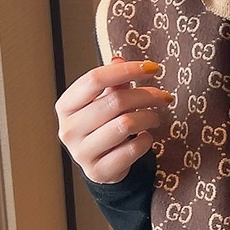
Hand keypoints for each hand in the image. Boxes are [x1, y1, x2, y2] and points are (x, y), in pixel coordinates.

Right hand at [55, 57, 173, 182]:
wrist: (100, 166)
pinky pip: (132, 150)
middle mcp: (68, 129)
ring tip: (156, 117)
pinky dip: (146, 140)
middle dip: (146, 95)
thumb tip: (118, 59)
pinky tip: (146, 137)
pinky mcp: (99, 171)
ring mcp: (81, 153)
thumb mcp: (103, 102)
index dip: (126, 70)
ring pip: (125, 124)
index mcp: (66, 106)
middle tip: (164, 96)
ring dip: (149, 117)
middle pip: (115, 101)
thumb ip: (111, 83)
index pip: (94, 79)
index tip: (152, 67)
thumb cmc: (102, 127)